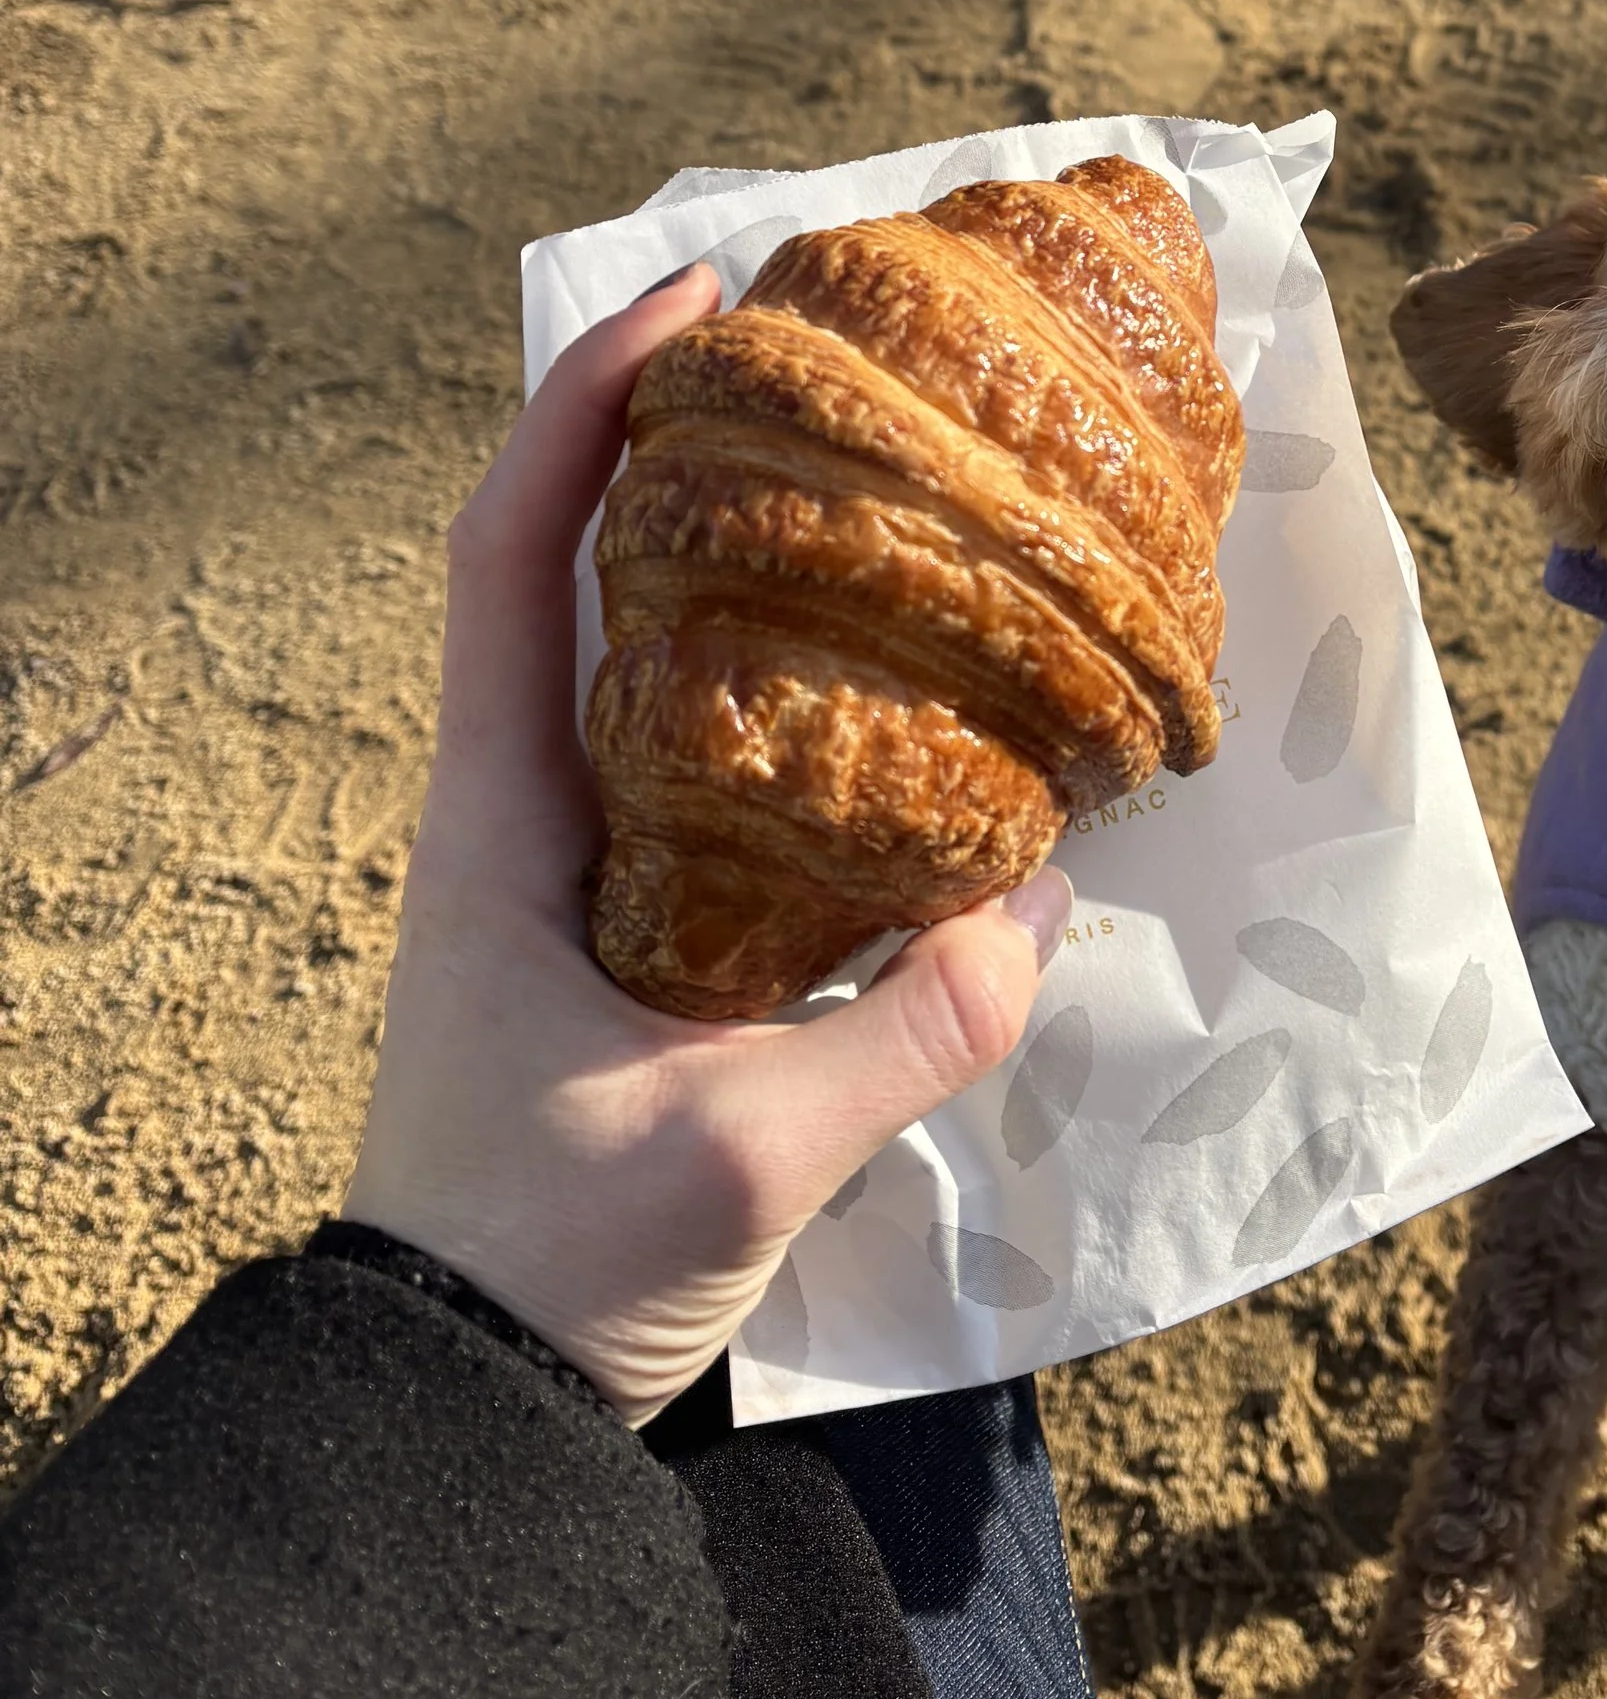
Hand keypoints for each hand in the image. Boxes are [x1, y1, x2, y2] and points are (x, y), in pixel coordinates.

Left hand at [344, 264, 1067, 1420]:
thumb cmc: (550, 1260)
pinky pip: (741, 773)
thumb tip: (1047, 907)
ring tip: (905, 487)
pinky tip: (927, 706)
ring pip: (678, 661)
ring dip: (767, 559)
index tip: (693, 297)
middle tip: (843, 358)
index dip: (583, 405)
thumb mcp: (735, 1155)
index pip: (514, 551)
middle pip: (599, 563)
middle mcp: (540, 807)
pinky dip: (818, 703)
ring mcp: (596, 868)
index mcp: (508, 814)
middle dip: (702, 438)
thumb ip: (900, 1036)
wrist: (467, 1401)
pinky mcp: (656, 934)